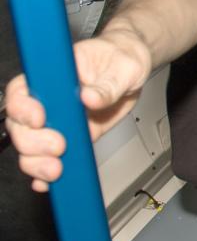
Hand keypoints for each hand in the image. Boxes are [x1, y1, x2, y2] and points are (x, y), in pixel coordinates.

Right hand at [4, 36, 149, 191]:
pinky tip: (50, 182)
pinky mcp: (69, 137)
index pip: (21, 90)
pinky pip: (49, 158)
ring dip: (37, 162)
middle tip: (58, 147)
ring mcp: (57, 120)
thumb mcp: (123, 66)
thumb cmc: (122, 58)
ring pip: (29, 146)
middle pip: (20, 124)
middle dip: (32, 141)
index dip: (23, 107)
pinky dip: (45, 173)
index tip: (40, 119)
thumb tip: (90, 97)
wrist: (132, 70)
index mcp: (53, 74)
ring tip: (56, 170)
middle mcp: (48, 99)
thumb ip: (107, 84)